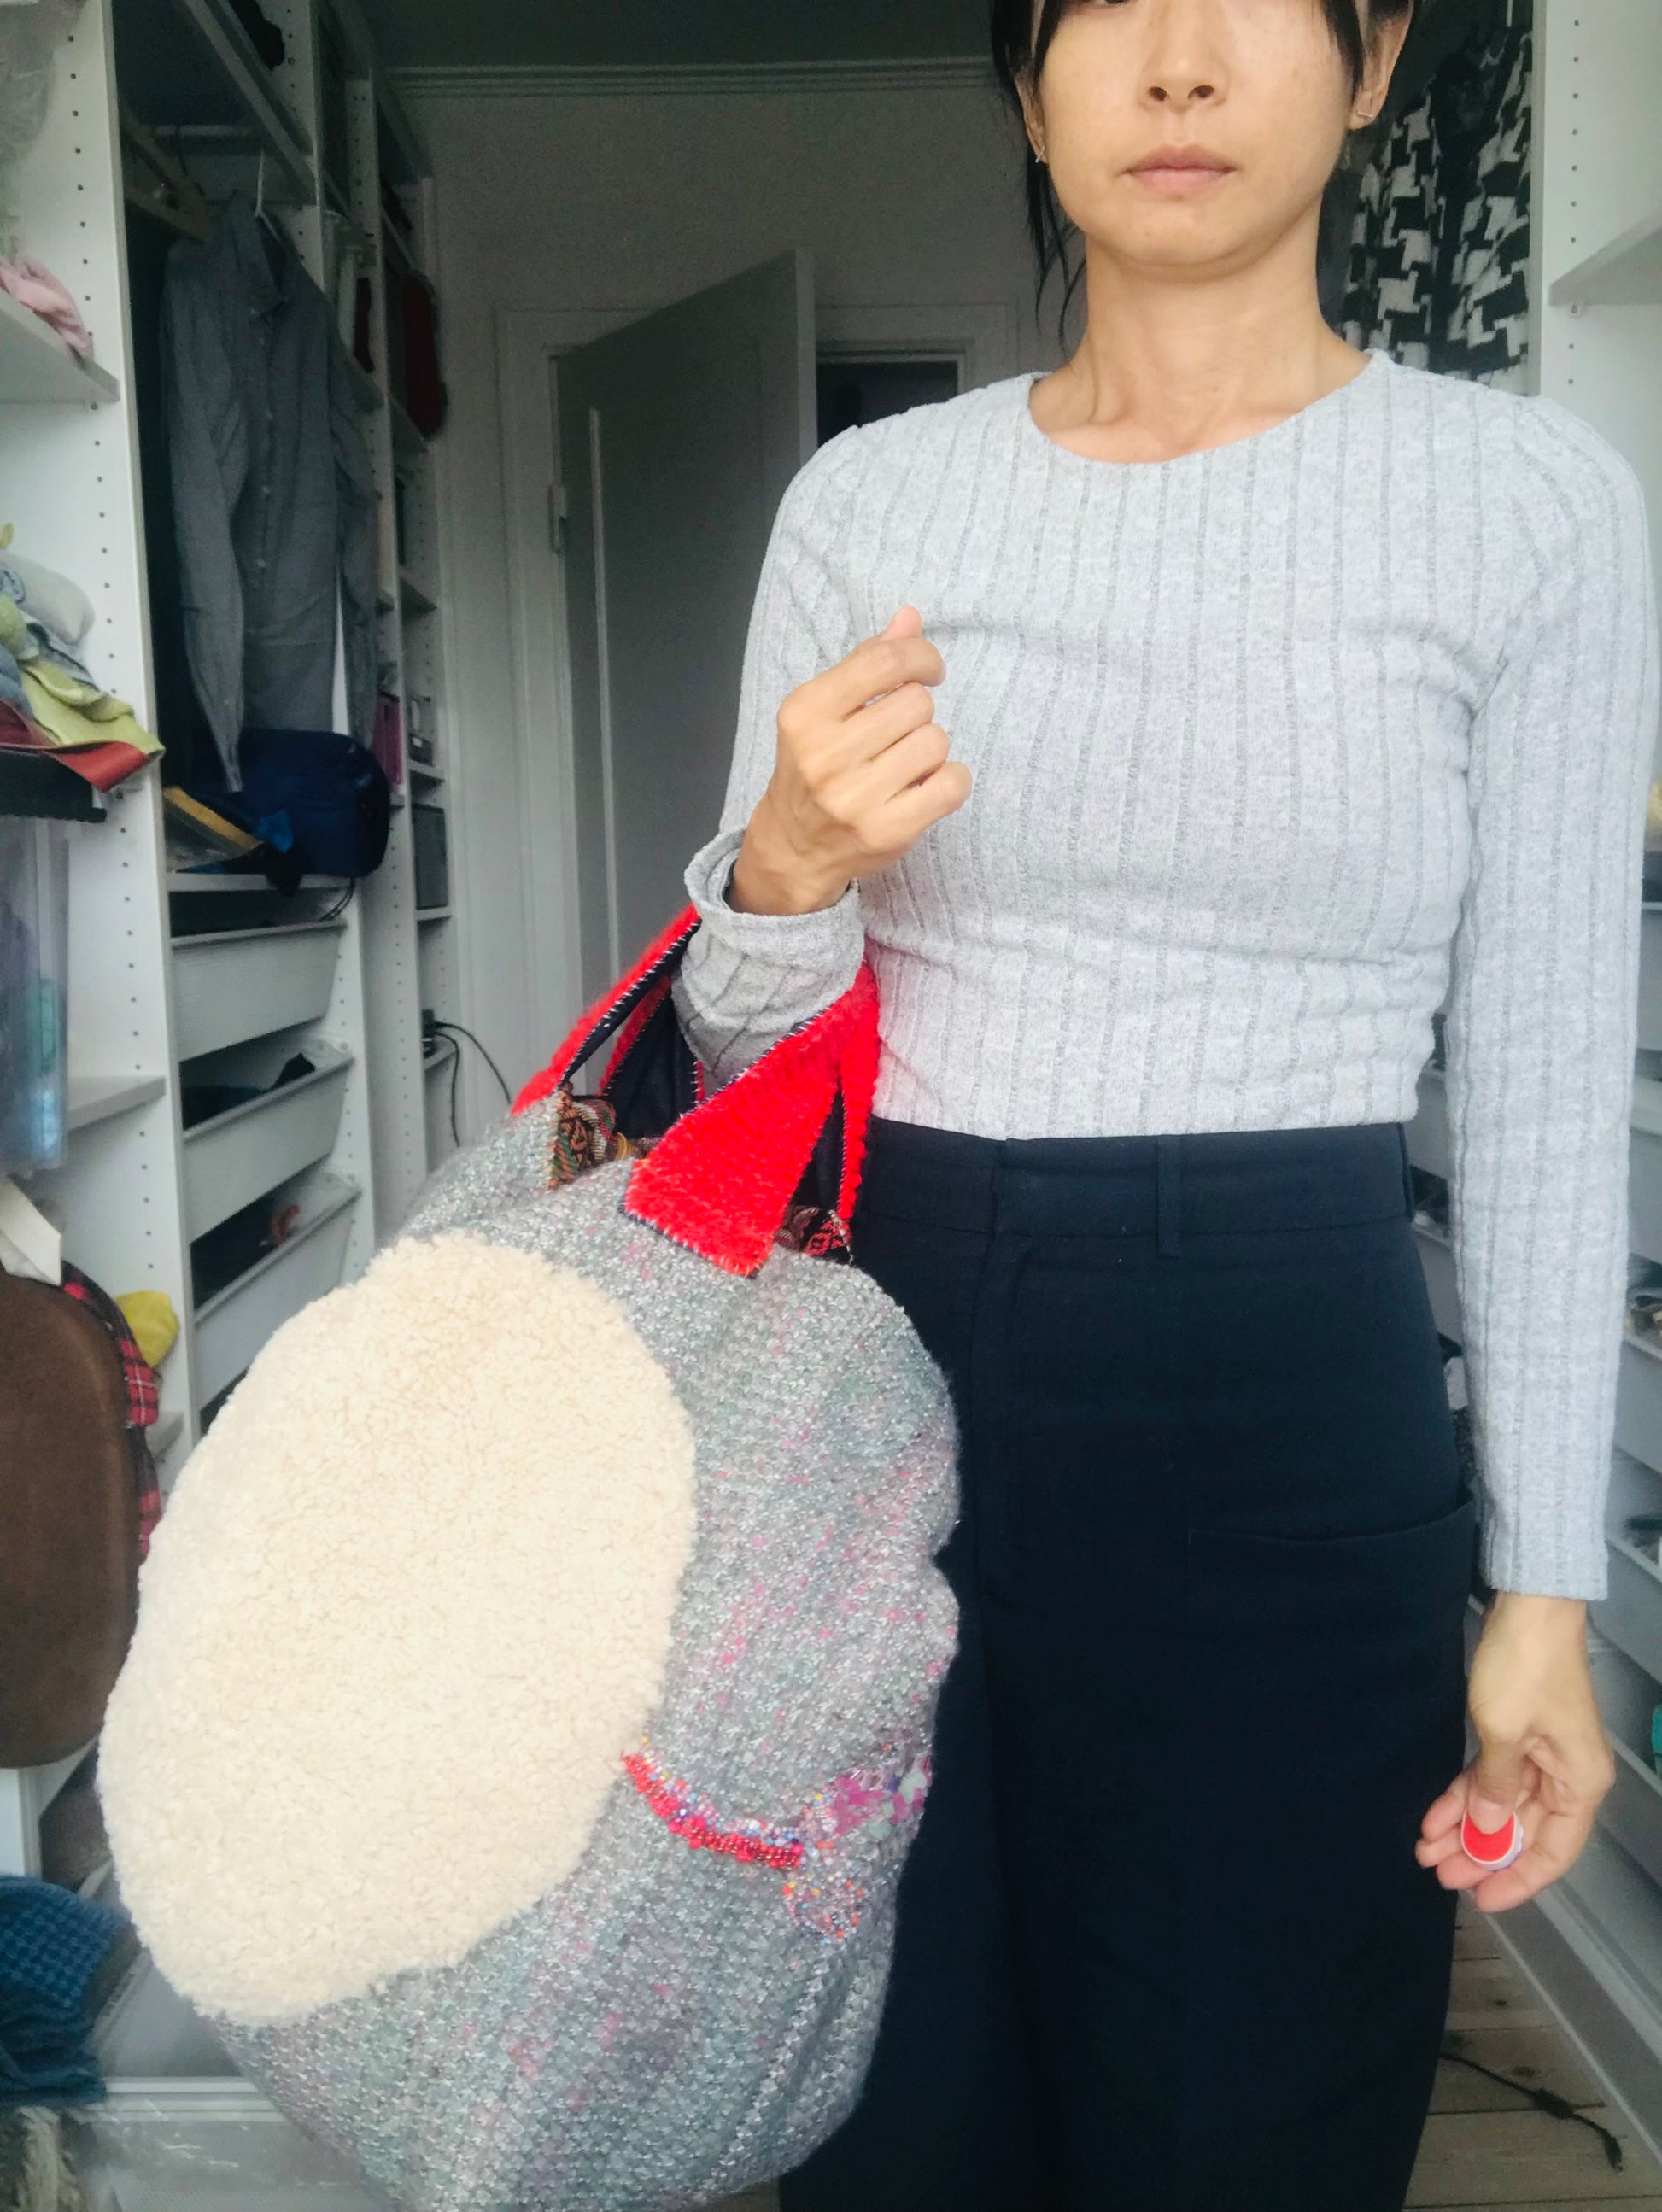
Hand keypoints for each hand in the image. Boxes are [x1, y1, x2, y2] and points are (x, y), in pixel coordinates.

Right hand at [730, 605, 972, 916]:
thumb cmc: (817, 766)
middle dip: (918, 712)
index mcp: (806, 712)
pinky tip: (929, 785)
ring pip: (936, 742)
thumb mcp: (826, 708)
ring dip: (931, 749)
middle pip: (917, 702)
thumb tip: (910, 619)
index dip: (921, 656)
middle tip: (898, 734)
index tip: (928, 670)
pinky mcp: (886, 831)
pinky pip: (952, 784)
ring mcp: (855, 798)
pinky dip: (952, 780)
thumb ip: (867, 661)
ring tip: (905, 764)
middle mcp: (825, 754)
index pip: (884, 661)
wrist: (794, 845)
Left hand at [1416, 1591, 1614, 1910]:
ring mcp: (1542, 1756)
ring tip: (1424, 1848)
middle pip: (1523, 1833)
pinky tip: (1433, 1814)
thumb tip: (1490, 1834)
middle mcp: (1566, 1778)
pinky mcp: (1518, 1735)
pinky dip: (1464, 1795)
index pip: (1553, 1853)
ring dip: (1464, 1827)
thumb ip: (1495, 1789)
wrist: (1529, 1606)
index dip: (1518, 1881)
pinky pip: (1490, 1777)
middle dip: (1479, 1854)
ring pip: (1502, 1806)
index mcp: (1579, 1785)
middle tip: (1436, 1872)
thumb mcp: (1503, 1733)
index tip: (1479, 1899)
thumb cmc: (1524, 1668)